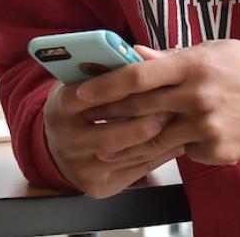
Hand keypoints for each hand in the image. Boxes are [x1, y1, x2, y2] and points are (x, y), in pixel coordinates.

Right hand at [43, 79, 183, 198]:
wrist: (58, 146)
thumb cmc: (80, 102)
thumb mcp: (82, 80)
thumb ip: (106, 67)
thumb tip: (141, 53)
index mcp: (59, 108)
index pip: (88, 95)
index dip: (120, 86)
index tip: (148, 76)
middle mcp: (65, 141)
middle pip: (115, 131)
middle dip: (149, 116)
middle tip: (175, 101)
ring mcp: (80, 167)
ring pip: (130, 152)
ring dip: (160, 135)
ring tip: (180, 118)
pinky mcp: (96, 186)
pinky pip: (136, 169)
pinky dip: (160, 153)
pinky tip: (176, 139)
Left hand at [77, 39, 239, 166]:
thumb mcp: (211, 51)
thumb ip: (172, 56)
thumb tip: (135, 53)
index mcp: (194, 65)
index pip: (139, 75)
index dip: (107, 84)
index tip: (83, 90)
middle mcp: (197, 97)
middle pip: (140, 108)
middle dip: (108, 114)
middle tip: (85, 117)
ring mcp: (205, 127)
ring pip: (155, 138)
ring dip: (126, 144)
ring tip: (104, 147)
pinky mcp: (214, 150)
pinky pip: (181, 150)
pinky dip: (168, 148)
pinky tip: (153, 149)